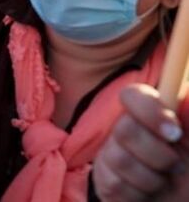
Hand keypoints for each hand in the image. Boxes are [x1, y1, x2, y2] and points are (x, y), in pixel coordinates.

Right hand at [92, 84, 186, 200]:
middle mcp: (127, 128)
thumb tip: (185, 96)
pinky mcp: (104, 180)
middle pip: (125, 129)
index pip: (132, 95)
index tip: (175, 132)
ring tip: (163, 182)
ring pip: (119, 160)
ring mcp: (112, 154)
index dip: (149, 110)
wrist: (183, 201)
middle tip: (176, 165)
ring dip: (151, 178)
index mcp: (152, 115)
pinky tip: (148, 193)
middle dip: (158, 155)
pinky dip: (139, 194)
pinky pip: (114, 185)